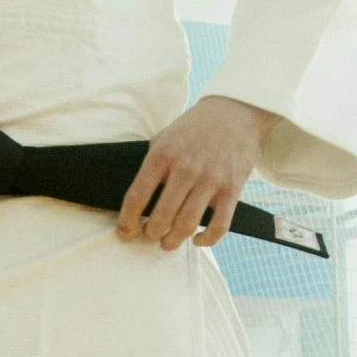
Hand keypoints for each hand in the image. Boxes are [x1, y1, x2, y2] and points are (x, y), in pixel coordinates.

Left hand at [116, 95, 276, 250]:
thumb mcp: (163, 138)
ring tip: (167, 242)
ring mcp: (211, 180)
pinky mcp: (232, 190)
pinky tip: (196, 239)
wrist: (233, 114)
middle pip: (161, 216)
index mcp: (162, 155)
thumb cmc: (192, 130)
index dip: (127, 221)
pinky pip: (219, 226)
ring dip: (173, 241)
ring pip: (187, 224)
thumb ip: (150, 165)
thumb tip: (136, 199)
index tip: (124, 233)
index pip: (138, 196)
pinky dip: (206, 240)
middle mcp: (185, 169)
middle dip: (151, 233)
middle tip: (150, 235)